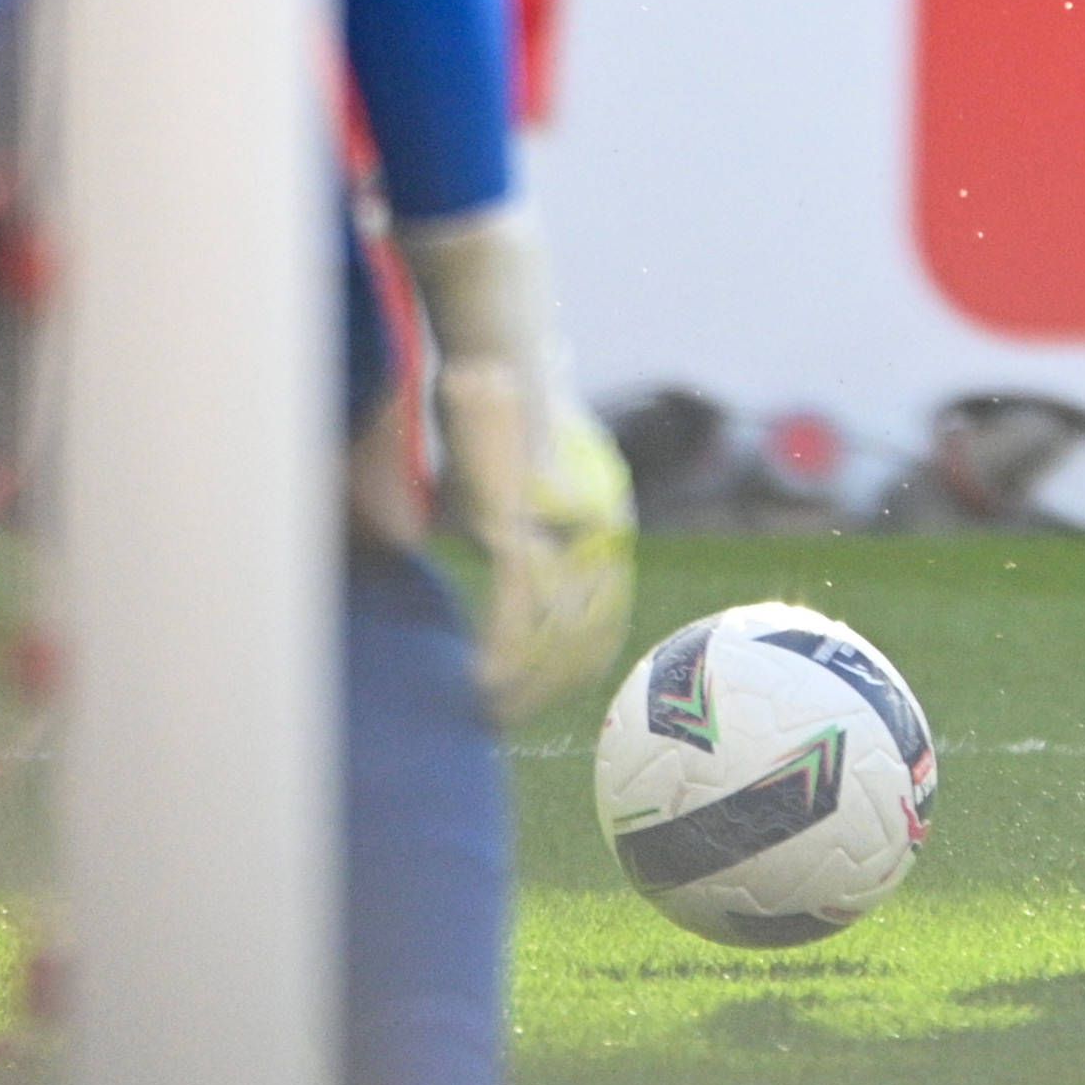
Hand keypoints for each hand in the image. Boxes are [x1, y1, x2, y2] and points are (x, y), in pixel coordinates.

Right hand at [435, 360, 638, 726]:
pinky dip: (500, 652)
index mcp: (606, 529)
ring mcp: (567, 533)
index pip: (604, 616)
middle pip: (589, 635)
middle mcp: (602, 534)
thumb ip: (512, 532)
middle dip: (548, 687)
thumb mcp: (512, 489)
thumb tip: (498, 562)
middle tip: (509, 720)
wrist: (496, 363)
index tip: (542, 700)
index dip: (574, 666)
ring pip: (554, 633)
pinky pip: (518, 609)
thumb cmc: (496, 423)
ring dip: (520, 681)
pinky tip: (479, 681)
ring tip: (487, 711)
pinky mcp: (525, 527)